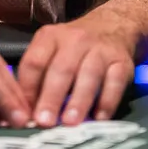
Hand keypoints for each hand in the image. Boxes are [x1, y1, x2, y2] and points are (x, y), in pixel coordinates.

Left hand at [17, 10, 135, 126]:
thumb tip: (26, 113)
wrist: (112, 25)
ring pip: (89, 75)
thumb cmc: (73, 47)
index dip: (28, 88)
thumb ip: (39, 76)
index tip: (25, 114)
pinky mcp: (122, 62)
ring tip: (70, 123)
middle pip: (61, 69)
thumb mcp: (52, 49)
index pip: (35, 61)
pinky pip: (115, 82)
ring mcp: (100, 50)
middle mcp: (75, 40)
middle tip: (44, 122)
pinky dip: (107, 102)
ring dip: (78, 101)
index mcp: (51, 37)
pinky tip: (99, 119)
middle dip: (51, 97)